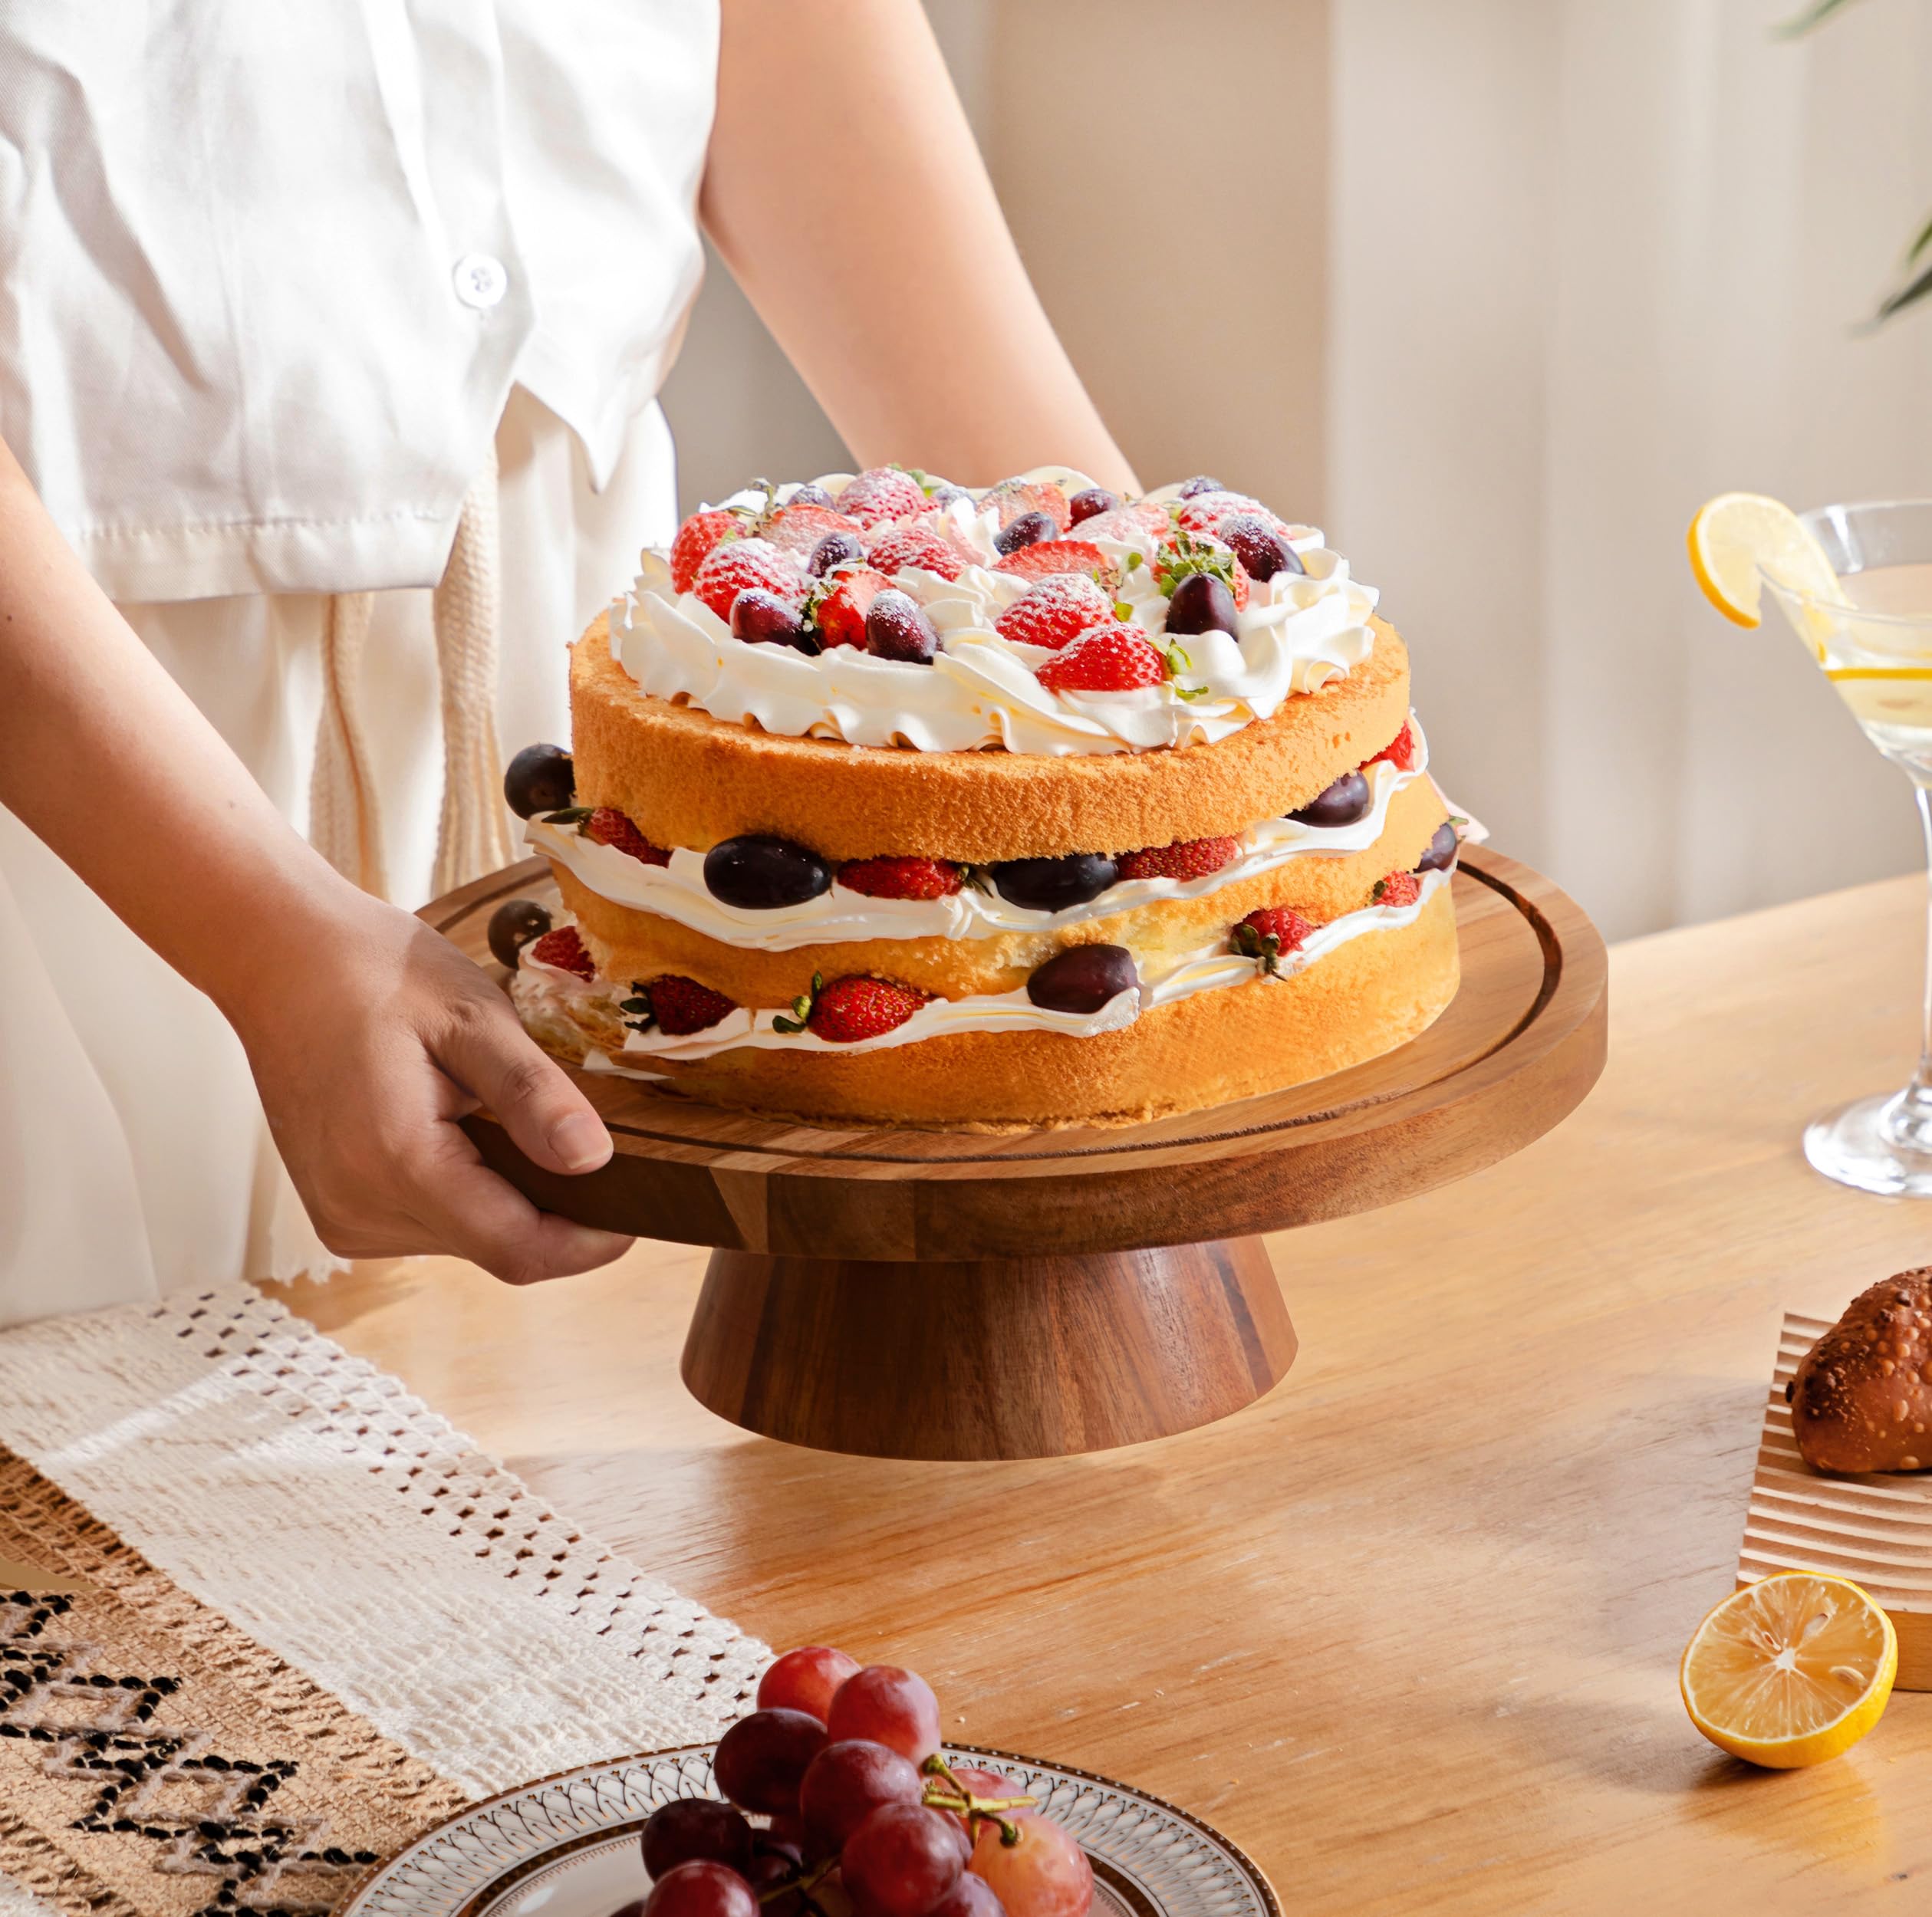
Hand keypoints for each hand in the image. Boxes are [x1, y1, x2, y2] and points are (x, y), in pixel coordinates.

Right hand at [230, 889, 634, 1283]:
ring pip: (468, 1242)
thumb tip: (594, 1159)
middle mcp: (360, 1208)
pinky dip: (468, 1191)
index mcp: (397, 1162)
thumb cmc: (375, 974)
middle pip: (498, 1248)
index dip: (590, 1243)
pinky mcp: (339, 1212)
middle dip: (556, 1211)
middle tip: (584, 1140)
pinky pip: (432, 1226)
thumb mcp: (473, 1017)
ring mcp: (343, 1216)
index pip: (517, 1249)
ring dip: (509, 1198)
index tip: (643, 1209)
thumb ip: (533, 1094)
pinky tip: (463, 1129)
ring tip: (506, 1117)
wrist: (281, 959)